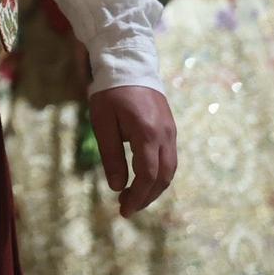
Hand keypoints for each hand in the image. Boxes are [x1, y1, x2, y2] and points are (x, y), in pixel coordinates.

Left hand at [90, 84, 176, 216]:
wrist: (129, 64)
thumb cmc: (110, 92)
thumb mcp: (102, 122)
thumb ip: (111, 155)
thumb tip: (117, 186)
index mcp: (146, 133)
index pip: (147, 175)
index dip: (137, 196)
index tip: (123, 209)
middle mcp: (164, 135)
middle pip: (162, 177)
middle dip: (147, 197)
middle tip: (128, 208)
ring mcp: (171, 132)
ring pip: (170, 170)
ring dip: (154, 188)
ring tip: (135, 198)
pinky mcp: (170, 129)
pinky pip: (170, 158)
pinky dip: (159, 174)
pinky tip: (144, 180)